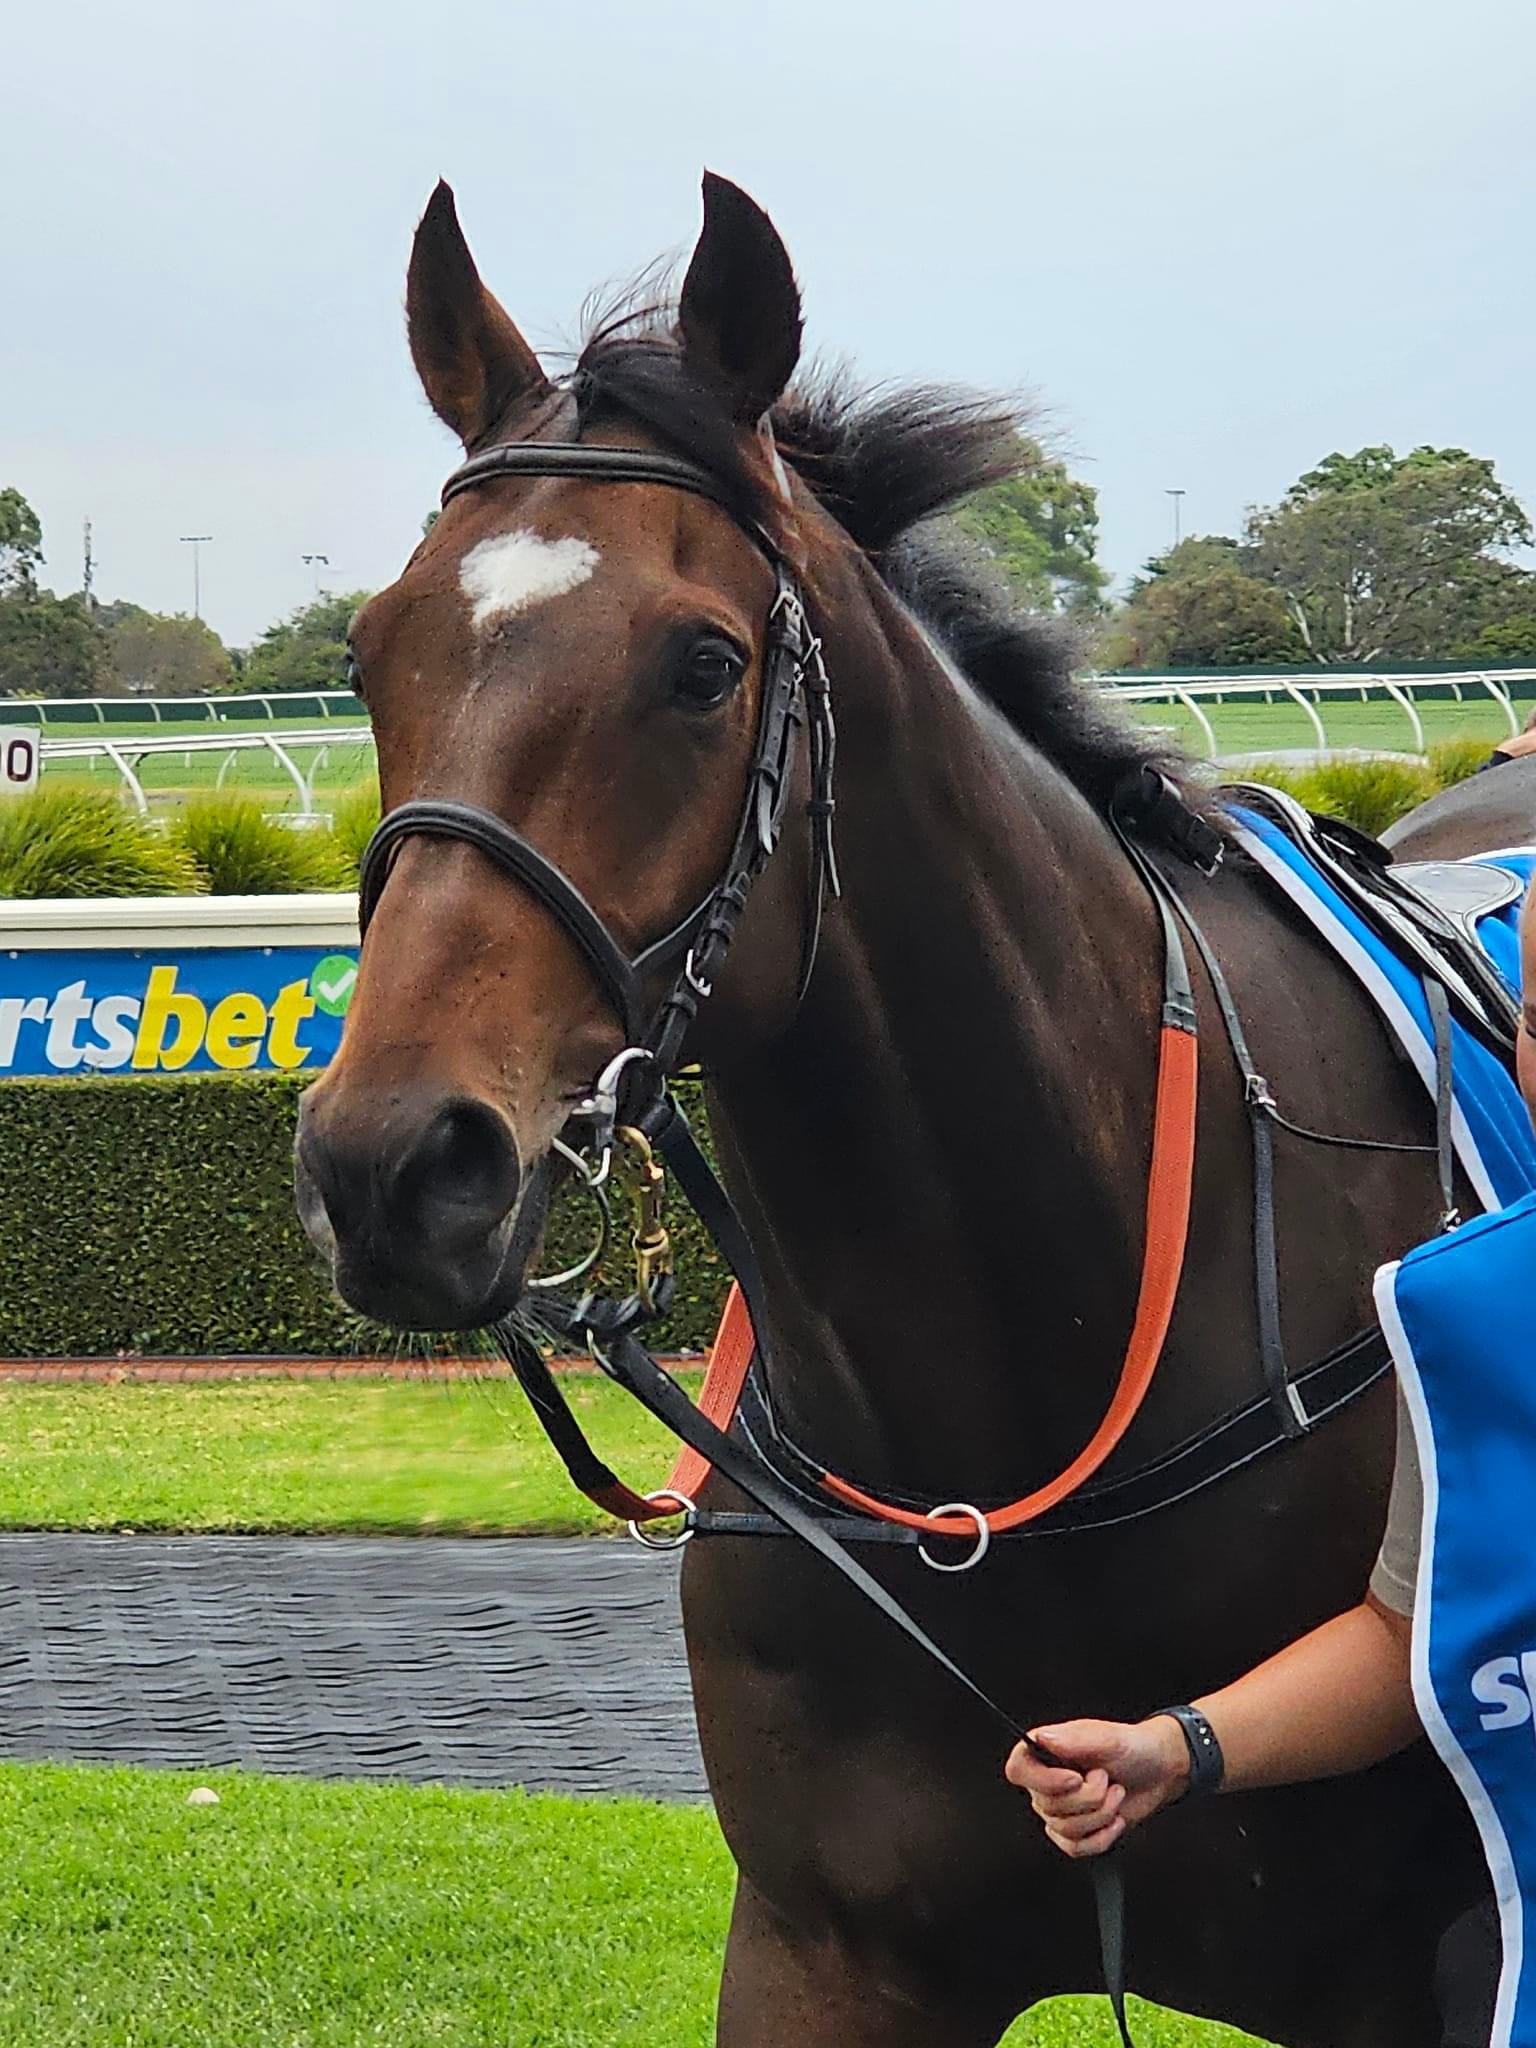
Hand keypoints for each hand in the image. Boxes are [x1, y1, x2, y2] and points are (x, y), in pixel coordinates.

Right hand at [1005, 1716, 1192, 1858]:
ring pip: (1065, 1829)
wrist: (1157, 1773)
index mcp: (1046, 1750)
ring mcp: (1060, 1808)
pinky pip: (1076, 1848)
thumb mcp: (1107, 1738)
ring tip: (1115, 1793)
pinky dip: (1102, 1838)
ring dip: (1100, 1815)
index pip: (1018, 1770)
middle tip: (1108, 1779)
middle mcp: (1047, 1780)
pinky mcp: (1075, 1832)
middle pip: (1049, 1805)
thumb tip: (1042, 1738)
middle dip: (1089, 1799)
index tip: (1075, 1779)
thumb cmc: (1132, 1748)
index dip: (1043, 1781)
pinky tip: (1115, 1819)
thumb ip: (1074, 1739)